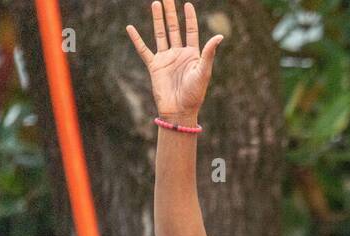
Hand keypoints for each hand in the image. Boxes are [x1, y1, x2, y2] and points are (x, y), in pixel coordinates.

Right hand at [125, 0, 221, 122]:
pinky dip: (136, 39)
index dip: (189, 18)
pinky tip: (130, 28)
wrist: (180, 110)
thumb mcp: (204, 72)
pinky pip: (143, 50)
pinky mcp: (154, 66)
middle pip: (174, 28)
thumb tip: (219, 36)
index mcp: (192, 55)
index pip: (191, 31)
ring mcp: (166, 58)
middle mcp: (178, 54)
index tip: (187, 4)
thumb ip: (209, 53)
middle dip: (171, 13)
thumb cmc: (195, 94)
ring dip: (158, 19)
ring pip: (160, 34)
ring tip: (156, 4)